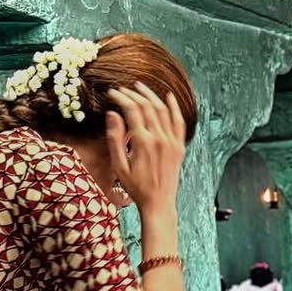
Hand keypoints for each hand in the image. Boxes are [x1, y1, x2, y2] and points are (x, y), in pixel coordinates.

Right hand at [105, 82, 186, 214]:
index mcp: (143, 142)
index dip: (121, 97)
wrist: (158, 203)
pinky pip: (179, 122)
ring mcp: (172, 142)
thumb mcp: (119, 166)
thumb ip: (115, 139)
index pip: (132, 109)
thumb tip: (112, 114)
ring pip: (162, 110)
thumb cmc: (136, 188)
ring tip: (140, 87)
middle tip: (122, 89)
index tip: (112, 93)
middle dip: (133, 94)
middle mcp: (160, 139)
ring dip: (151, 96)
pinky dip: (174, 107)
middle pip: (147, 106)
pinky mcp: (179, 147)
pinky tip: (168, 96)